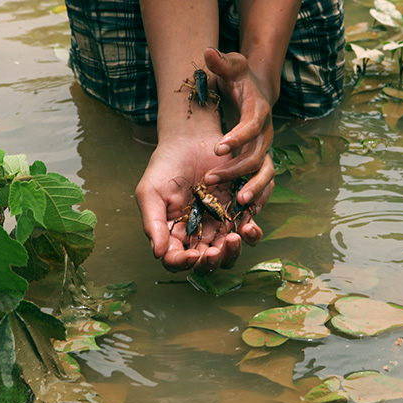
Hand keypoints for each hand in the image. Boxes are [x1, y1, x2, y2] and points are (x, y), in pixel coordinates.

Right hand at [135, 128, 262, 273]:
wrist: (189, 139)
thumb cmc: (165, 166)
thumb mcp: (150, 192)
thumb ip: (153, 223)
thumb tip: (158, 253)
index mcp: (173, 234)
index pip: (176, 259)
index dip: (183, 263)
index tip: (192, 255)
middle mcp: (197, 234)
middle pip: (206, 262)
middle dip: (211, 263)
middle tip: (214, 253)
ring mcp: (218, 224)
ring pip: (229, 252)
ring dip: (233, 252)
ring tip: (233, 239)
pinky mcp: (238, 210)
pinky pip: (249, 229)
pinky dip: (251, 233)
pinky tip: (248, 227)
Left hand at [202, 47, 275, 211]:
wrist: (257, 89)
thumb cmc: (240, 77)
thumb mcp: (232, 65)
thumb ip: (220, 62)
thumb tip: (207, 52)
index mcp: (258, 111)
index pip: (251, 125)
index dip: (237, 137)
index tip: (218, 147)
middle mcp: (266, 133)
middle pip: (257, 156)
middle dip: (235, 170)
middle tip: (210, 180)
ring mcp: (266, 149)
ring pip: (265, 174)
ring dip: (252, 189)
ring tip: (236, 205)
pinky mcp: (262, 161)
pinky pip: (264, 183)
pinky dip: (258, 197)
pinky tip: (246, 214)